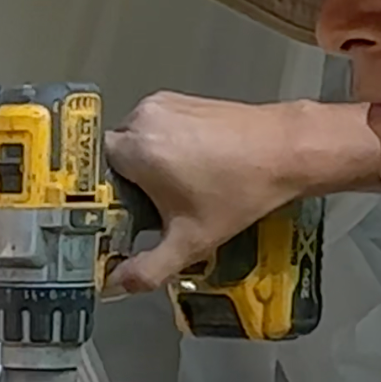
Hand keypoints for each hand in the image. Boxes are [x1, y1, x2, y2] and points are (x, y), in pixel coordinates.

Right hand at [105, 95, 333, 293]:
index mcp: (136, 147)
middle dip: (129, 183)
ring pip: (137, 140)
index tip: (122, 216)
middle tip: (154, 209)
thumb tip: (117, 283)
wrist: (286, 150)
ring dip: (149, 165)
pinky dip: (166, 148)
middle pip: (115, 156)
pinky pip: (158, 126)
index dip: (106, 196)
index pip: (94, 172)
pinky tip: (192, 170)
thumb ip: (148, 268)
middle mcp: (143, 117)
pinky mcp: (184, 99)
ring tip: (177, 191)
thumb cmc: (240, 192)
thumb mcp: (191, 241)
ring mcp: (164, 102)